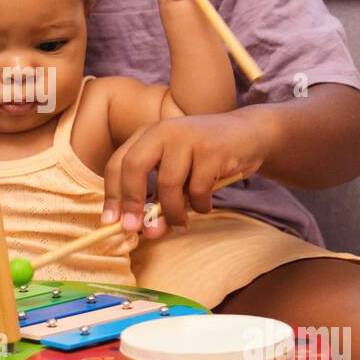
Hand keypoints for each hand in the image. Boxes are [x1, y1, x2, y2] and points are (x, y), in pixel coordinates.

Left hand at [101, 112, 269, 238]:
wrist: (249, 134)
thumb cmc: (206, 157)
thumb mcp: (177, 170)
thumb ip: (157, 194)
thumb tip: (140, 228)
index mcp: (148, 134)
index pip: (118, 163)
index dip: (112, 195)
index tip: (110, 222)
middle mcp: (164, 130)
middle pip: (134, 167)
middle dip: (131, 202)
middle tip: (134, 229)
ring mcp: (188, 137)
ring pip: (168, 184)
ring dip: (172, 212)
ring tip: (180, 224)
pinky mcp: (212, 149)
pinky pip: (198, 189)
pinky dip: (200, 205)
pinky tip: (205, 205)